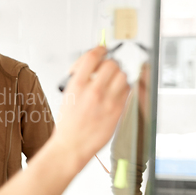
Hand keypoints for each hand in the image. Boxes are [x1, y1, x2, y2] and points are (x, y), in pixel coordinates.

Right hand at [52, 46, 129, 164]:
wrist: (72, 145)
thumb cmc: (68, 124)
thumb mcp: (67, 95)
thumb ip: (80, 79)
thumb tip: (94, 66)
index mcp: (76, 85)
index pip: (92, 57)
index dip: (99, 49)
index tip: (101, 49)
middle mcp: (93, 91)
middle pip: (111, 64)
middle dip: (109, 64)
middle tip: (106, 69)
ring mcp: (107, 101)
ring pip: (122, 76)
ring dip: (118, 75)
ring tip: (111, 82)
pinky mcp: (118, 110)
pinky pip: (127, 90)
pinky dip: (123, 88)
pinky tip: (115, 92)